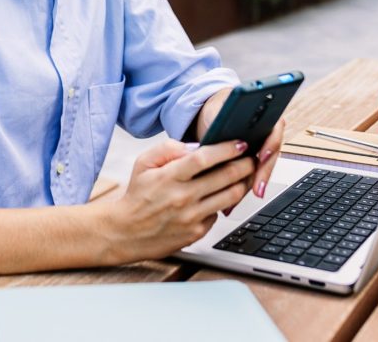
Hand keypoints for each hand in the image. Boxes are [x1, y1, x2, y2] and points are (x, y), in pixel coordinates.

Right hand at [104, 138, 254, 263]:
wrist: (126, 232)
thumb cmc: (137, 194)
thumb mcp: (144, 163)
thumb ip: (168, 148)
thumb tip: (195, 147)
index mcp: (169, 177)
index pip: (204, 158)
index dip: (226, 149)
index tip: (240, 143)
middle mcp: (182, 197)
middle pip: (225, 177)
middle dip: (244, 164)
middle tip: (251, 157)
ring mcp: (191, 217)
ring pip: (230, 197)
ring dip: (242, 183)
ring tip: (244, 175)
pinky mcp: (196, 233)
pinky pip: (219, 214)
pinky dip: (223, 203)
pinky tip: (221, 195)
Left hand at [196, 88, 286, 200]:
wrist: (213, 115)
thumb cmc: (219, 110)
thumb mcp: (220, 109)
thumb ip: (225, 113)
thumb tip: (224, 118)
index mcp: (265, 119)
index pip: (274, 132)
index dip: (270, 146)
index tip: (263, 156)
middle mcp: (264, 139)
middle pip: (269, 159)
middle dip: (262, 176)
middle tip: (257, 190)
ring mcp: (257, 153)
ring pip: (258, 174)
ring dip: (250, 189)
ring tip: (236, 203)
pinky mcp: (246, 166)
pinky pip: (247, 180)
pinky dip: (238, 193)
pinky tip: (228, 204)